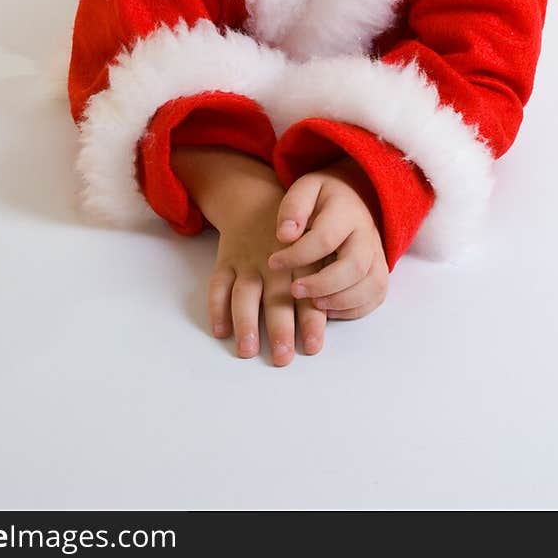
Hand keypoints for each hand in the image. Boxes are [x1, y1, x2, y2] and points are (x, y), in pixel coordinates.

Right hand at [170, 145, 327, 365]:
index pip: (308, 293)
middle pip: (277, 297)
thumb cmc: (297, 233)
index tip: (313, 346)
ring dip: (246, 320)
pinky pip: (218, 283)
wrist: (255, 200)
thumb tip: (341, 312)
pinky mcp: (225, 261)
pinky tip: (220, 330)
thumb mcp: (318, 245)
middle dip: (280, 327)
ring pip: (245, 293)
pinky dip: (216, 306)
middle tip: (283, 357)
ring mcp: (247, 262)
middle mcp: (274, 264)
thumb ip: (327, 275)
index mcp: (301, 261)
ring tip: (248, 349)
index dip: (311, 319)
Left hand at [267, 158, 388, 319]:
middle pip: (354, 266)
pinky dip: (355, 308)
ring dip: (341, 300)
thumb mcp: (305, 189)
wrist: (352, 196)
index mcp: (347, 211)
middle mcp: (367, 234)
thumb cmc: (322, 197)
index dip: (297, 255)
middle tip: (294, 290)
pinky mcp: (380, 270)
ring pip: (372, 285)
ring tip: (313, 303)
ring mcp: (377, 253)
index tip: (273, 262)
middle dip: (322, 284)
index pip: (325, 238)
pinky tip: (329, 307)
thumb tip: (285, 235)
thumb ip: (293, 208)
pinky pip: (377, 295)